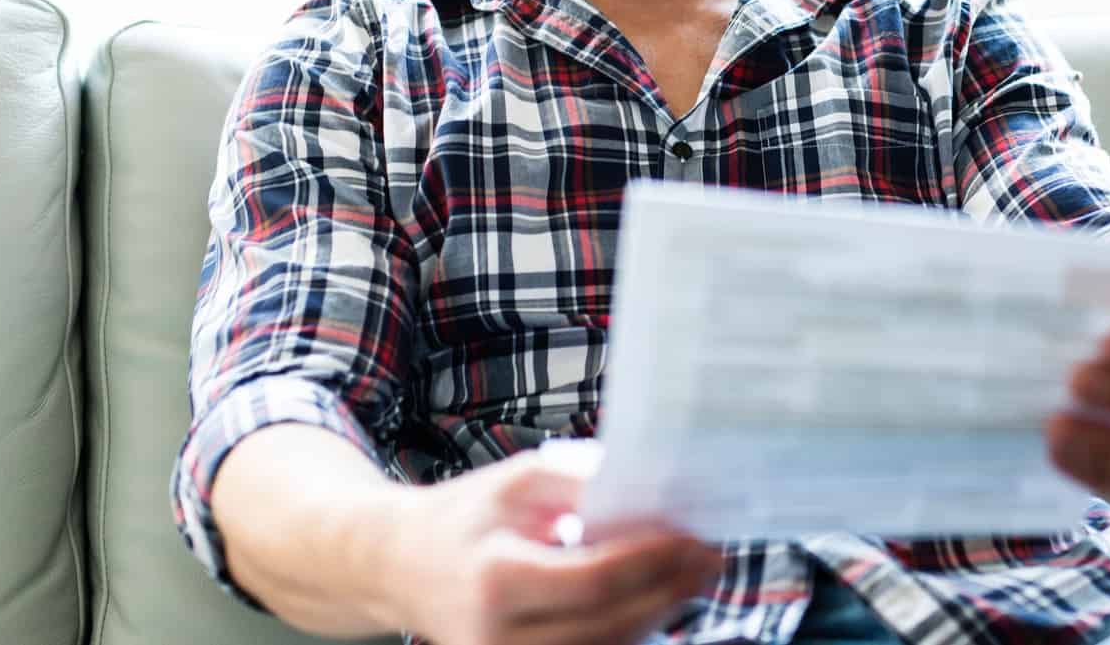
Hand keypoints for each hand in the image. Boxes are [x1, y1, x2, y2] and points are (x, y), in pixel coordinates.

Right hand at [384, 447, 722, 644]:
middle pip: (608, 625)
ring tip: (691, 580)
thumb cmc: (464, 518)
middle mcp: (497, 636)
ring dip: (656, 618)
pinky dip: (625, 634)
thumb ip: (580, 481)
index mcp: (496, 578)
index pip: (593, 580)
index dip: (653, 563)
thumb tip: (649, 486)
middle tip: (711, 561)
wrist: (399, 567)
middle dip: (669, 593)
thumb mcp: (517, 481)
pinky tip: (653, 604)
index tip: (696, 540)